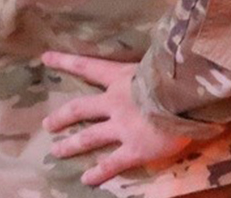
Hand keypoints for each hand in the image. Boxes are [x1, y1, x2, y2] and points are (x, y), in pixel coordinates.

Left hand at [42, 51, 193, 186]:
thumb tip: (160, 50)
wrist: (185, 98)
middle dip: (61, 117)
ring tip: (56, 151)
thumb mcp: (157, 61)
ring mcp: (122, 128)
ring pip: (89, 137)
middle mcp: (114, 103)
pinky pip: (113, 163)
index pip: (86, 66)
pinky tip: (87, 180)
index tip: (45, 58)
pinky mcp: (134, 149)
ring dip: (71, 145)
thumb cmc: (176, 74)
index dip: (65, 61)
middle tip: (46, 124)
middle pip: (80, 108)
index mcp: (120, 78)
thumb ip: (150, 63)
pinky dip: (99, 172)